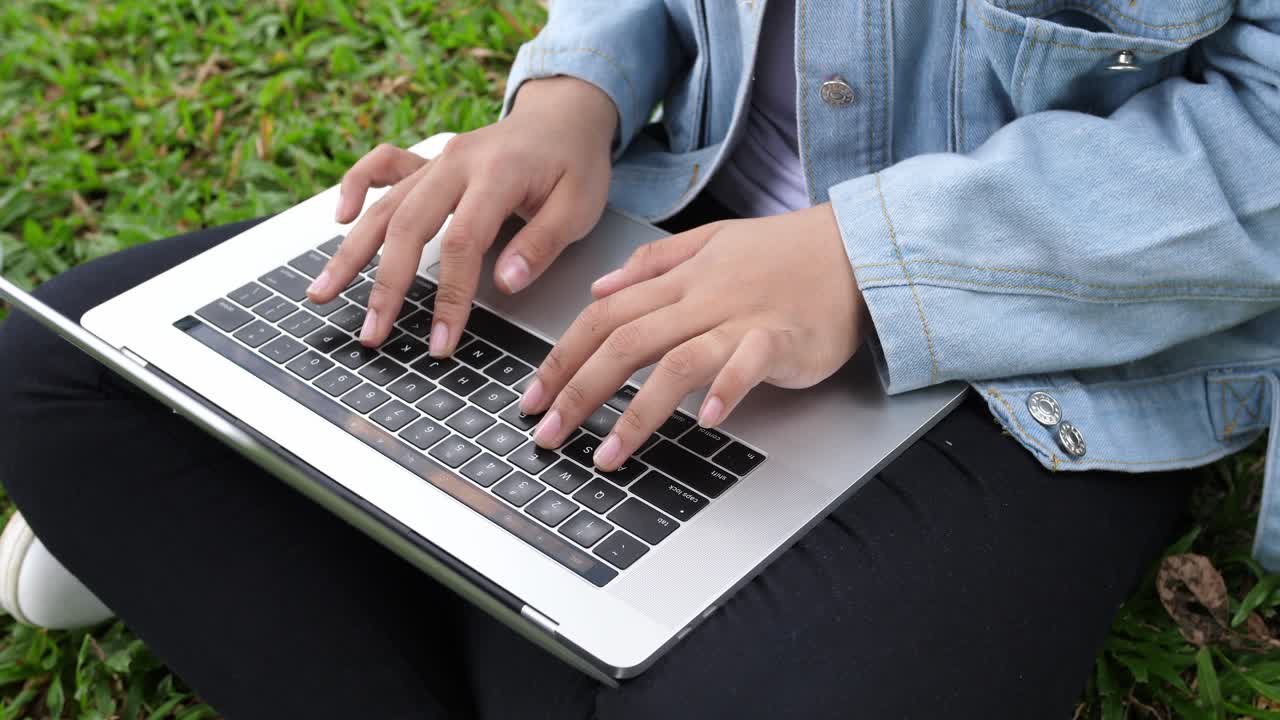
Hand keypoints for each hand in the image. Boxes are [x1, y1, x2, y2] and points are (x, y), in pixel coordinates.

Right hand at [306, 76, 616, 354]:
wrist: (565, 115)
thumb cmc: (575, 164)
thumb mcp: (580, 206)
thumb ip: (543, 244)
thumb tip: (506, 284)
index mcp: (497, 173)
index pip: (462, 243)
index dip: (449, 297)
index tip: (440, 342)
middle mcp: (457, 163)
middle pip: (408, 226)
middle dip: (385, 285)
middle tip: (371, 333)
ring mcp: (438, 160)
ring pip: (385, 205)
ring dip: (350, 251)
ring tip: (322, 293)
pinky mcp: (429, 162)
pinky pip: (382, 166)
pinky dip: (355, 187)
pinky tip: (338, 219)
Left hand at [519, 204, 869, 469]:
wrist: (856, 247)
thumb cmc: (785, 252)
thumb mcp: (711, 239)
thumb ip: (654, 261)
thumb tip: (601, 286)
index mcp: (679, 278)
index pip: (604, 317)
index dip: (562, 357)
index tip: (534, 397)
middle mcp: (701, 298)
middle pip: (624, 343)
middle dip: (578, 391)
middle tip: (548, 434)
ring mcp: (740, 318)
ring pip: (675, 362)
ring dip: (635, 412)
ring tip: (606, 455)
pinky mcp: (781, 338)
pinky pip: (747, 364)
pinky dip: (725, 390)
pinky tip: (705, 419)